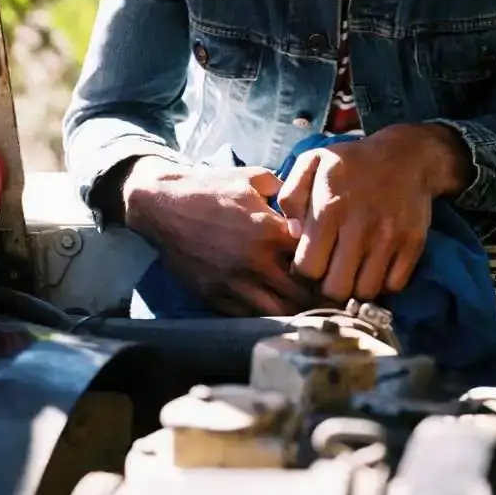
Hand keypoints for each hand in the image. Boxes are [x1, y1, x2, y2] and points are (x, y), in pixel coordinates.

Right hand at [123, 158, 315, 316]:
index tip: (332, 265)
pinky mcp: (214, 297)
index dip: (327, 263)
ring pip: (277, 313)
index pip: (315, 258)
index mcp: (269, 230)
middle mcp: (255, 262)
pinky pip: (248, 317)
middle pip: (301, 294)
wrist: (163, 204)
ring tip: (303, 308)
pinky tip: (273, 310)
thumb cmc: (210, 187)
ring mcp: (234, 283)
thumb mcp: (253, 177)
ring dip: (293, 312)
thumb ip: (287, 191)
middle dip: (316, 296)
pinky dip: (264, 316)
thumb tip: (309, 205)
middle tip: (325, 295)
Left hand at [276, 124, 472, 302]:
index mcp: (329, 209)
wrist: (406, 155)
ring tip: (349, 273)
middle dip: (326, 288)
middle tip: (327, 276)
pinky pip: (394, 285)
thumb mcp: (312, 163)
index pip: (308, 268)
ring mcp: (390, 238)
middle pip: (336, 289)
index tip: (305, 266)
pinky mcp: (413, 245)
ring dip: (354, 289)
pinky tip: (372, 268)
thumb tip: (291, 232)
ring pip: (365, 291)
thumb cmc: (351, 162)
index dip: (302, 273)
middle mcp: (360, 228)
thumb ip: (291, 196)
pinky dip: (381, 284)